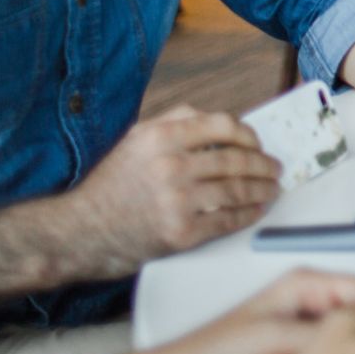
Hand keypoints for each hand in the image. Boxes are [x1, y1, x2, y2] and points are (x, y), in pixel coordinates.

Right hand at [62, 106, 281, 278]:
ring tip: (272, 189)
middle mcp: (170, 166)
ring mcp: (177, 201)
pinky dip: (247, 214)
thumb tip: (216, 121)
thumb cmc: (109, 186)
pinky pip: (226, 220)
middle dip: (263, 165)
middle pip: (235, 160)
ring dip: (262, 190)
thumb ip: (174, 121)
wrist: (79, 232)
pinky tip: (255, 210)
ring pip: (236, 190)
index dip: (248, 135)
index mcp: (161, 137)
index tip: (257, 143)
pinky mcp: (180, 232)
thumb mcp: (135, 139)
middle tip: (275, 168)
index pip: (222, 126)